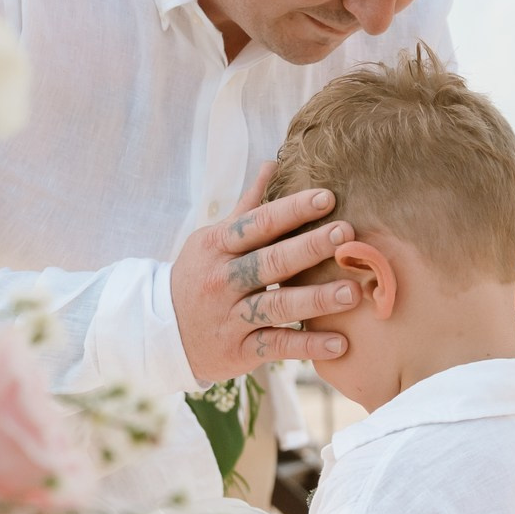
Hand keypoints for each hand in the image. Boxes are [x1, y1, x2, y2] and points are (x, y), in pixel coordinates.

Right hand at [172, 164, 360, 384]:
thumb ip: (248, 206)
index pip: (258, 223)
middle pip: (270, 261)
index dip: (292, 210)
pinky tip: (339, 343)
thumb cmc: (199, 277)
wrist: (162, 333)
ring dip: (316, 299)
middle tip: (346, 235)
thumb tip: (273, 163)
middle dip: (309, 247)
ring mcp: (231, 316)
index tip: (327, 197)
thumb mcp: (213, 240)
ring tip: (352, 292)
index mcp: (218, 246)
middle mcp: (223, 280)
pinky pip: (276, 346)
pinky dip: (307, 346)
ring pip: (277, 305)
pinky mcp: (239, 350)